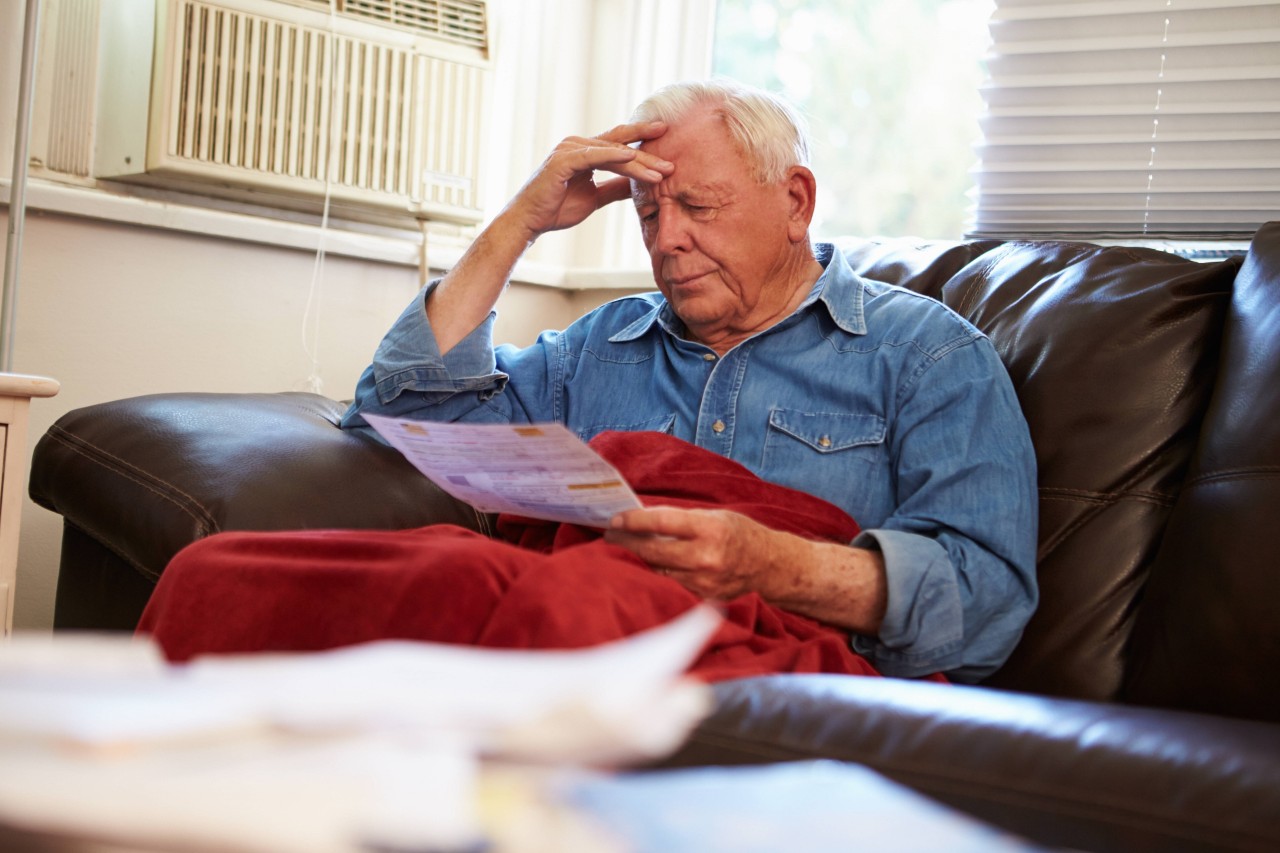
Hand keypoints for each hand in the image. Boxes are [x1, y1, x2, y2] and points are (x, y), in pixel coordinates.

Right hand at [501, 121, 673, 240]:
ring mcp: (569, 150)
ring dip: (638, 161)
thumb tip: (638, 186)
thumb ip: (614, 188)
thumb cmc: (556, 208)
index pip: (620, 144)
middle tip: (672, 154)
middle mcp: (577, 145)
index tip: (668, 144)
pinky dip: (613, 156)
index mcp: (585, 152)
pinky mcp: (562, 161)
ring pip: (611, 152)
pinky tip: (632, 158)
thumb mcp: (594, 198)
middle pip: (619, 144)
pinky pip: (593, 156)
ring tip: (660, 171)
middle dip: (647, 149)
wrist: (530, 222)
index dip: (643, 143)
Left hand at [605, 505, 887, 634]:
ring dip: (636, 561)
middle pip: (652, 551)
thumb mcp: (716, 516)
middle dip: (625, 542)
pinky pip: (670, 586)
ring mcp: (703, 582)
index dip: (633, 521)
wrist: (773, 568)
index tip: (615, 519)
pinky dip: (655, 576)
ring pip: (657, 571)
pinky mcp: (702, 599)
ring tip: (620, 551)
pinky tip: (643, 568)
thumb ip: (682, 519)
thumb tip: (642, 518)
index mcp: (710, 529)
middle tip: (609, 535)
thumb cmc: (743, 535)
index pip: (661, 523)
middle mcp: (706, 557)